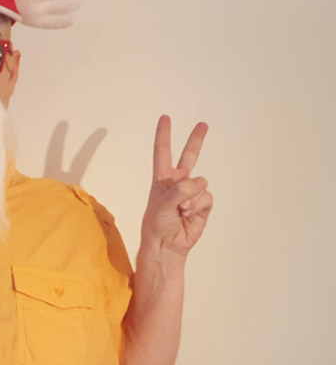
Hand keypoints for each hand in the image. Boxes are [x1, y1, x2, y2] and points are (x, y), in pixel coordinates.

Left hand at [141, 115, 212, 257]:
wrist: (167, 245)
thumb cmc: (157, 225)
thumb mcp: (161, 205)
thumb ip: (178, 191)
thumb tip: (197, 184)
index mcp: (162, 179)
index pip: (163, 152)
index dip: (164, 135)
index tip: (165, 118)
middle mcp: (177, 183)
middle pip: (189, 156)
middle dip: (196, 140)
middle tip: (203, 124)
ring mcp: (191, 193)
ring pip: (200, 183)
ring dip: (191, 197)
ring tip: (180, 210)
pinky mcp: (202, 205)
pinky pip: (206, 196)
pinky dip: (199, 205)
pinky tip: (190, 214)